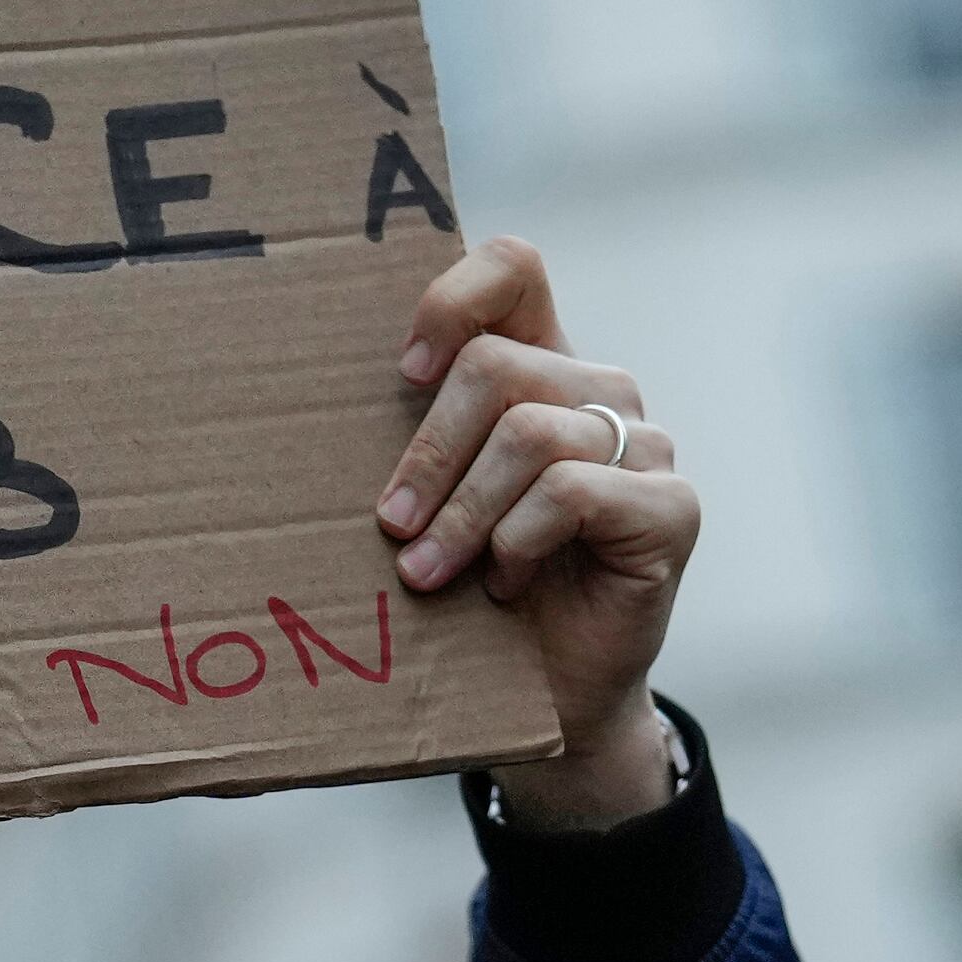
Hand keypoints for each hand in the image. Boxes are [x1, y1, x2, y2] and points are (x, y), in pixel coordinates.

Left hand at [371, 238, 695, 828]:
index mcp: (542, 364)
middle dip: (428, 452)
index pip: (512, 267)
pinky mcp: (671, 508)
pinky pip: (572, 493)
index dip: (450, 300)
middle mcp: (600, 390)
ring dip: (462, 514)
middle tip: (392, 526)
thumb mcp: (432, 500)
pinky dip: (517, 542)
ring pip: (530, 433)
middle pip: (498, 365)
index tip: (400, 375)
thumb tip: (290, 397)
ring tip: (430, 573)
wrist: (551, 694)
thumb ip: (410, 438)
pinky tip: (505, 583)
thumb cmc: (476, 590)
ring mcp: (645, 446)